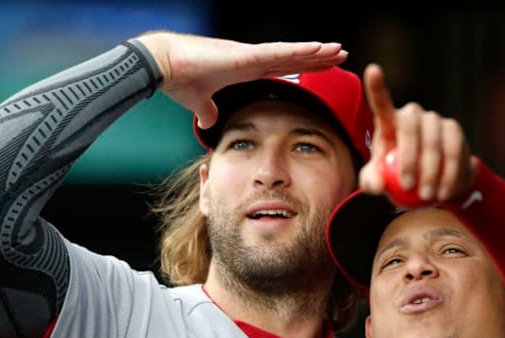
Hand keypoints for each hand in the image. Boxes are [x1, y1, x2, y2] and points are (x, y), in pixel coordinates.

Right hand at [135, 30, 347, 128]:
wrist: (162, 67)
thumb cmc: (178, 79)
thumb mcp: (199, 101)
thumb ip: (208, 111)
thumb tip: (209, 122)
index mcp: (245, 69)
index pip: (283, 67)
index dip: (303, 66)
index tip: (322, 67)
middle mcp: (252, 59)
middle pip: (293, 57)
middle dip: (317, 57)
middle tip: (342, 55)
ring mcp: (250, 55)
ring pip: (292, 52)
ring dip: (316, 52)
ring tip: (339, 50)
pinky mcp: (245, 55)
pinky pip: (279, 53)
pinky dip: (300, 50)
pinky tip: (319, 48)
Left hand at [358, 63, 476, 202]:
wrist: (433, 186)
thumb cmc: (397, 181)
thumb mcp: (378, 185)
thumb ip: (371, 183)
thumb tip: (376, 183)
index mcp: (388, 123)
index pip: (381, 102)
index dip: (378, 86)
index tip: (373, 70)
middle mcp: (411, 115)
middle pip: (410, 125)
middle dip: (408, 157)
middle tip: (407, 186)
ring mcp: (433, 120)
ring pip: (433, 140)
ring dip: (430, 171)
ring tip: (426, 196)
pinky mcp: (453, 130)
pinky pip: (453, 150)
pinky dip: (448, 173)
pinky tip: (444, 192)